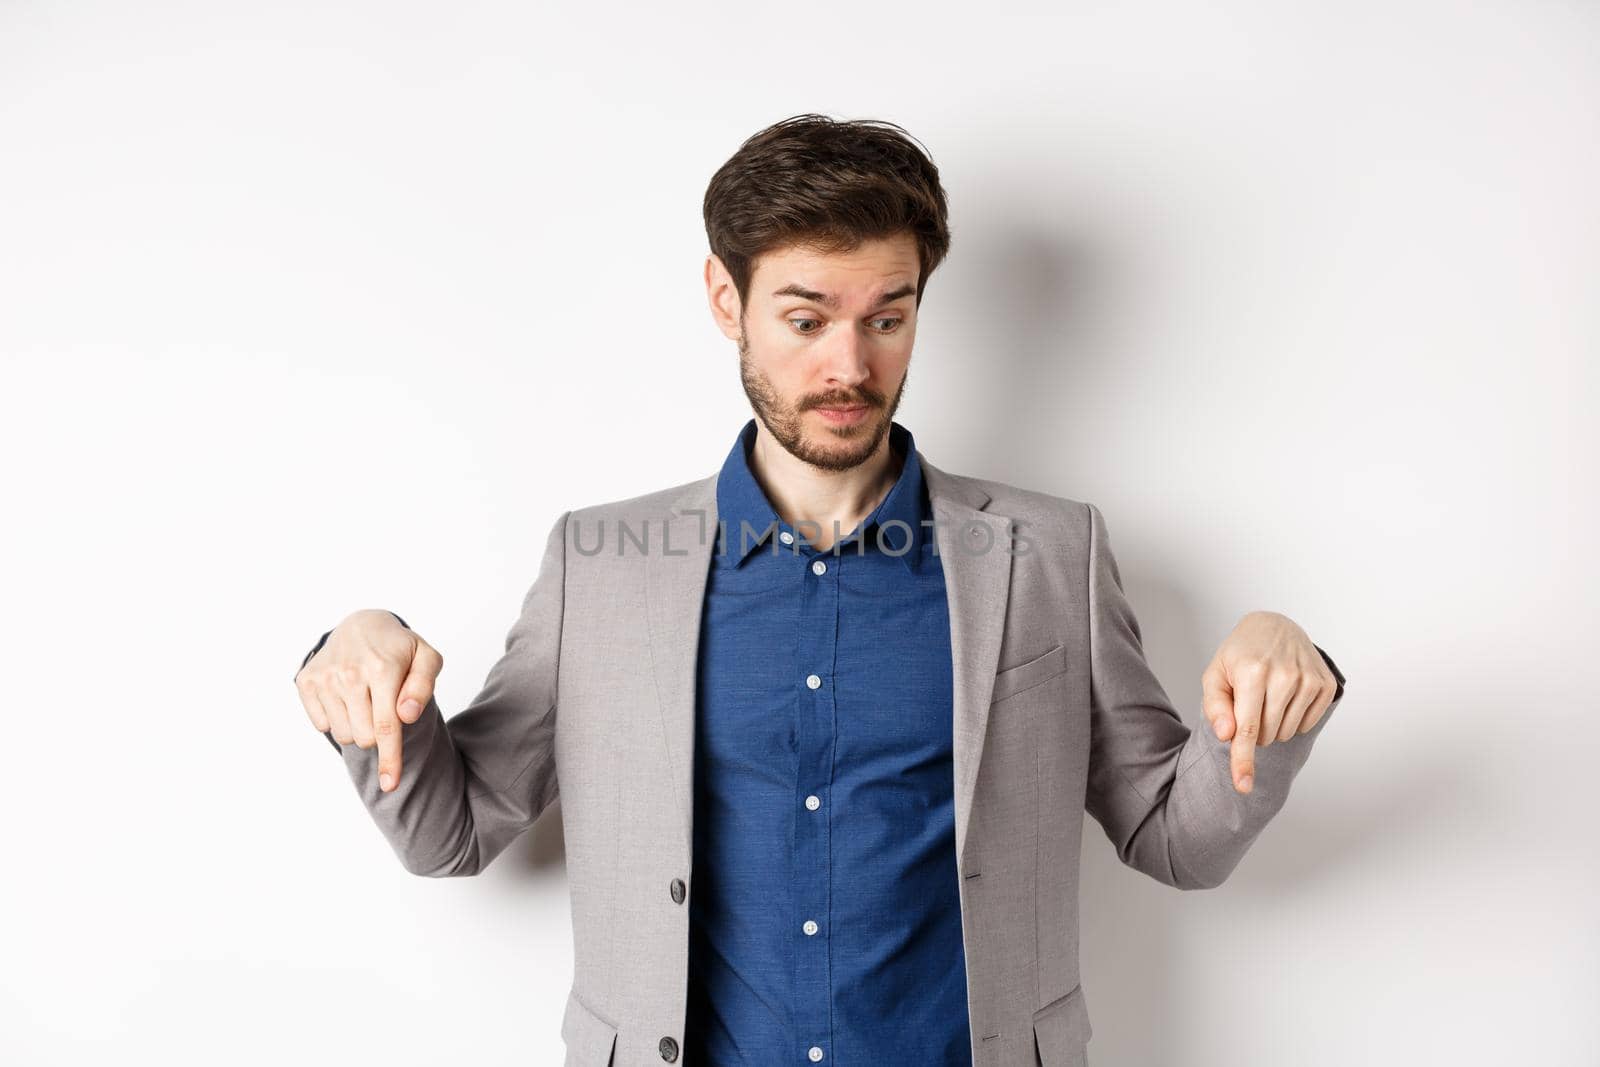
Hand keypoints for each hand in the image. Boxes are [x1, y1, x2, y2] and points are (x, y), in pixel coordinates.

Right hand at [294, 608, 442, 791]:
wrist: (362, 625)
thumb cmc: (399, 648)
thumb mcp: (426, 659)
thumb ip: (423, 686)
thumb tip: (406, 715)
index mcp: (382, 668)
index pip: (387, 726)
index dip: (390, 759)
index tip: (391, 785)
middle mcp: (349, 672)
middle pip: (365, 738)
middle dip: (379, 734)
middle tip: (384, 708)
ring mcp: (324, 677)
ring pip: (345, 735)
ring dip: (358, 727)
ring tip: (366, 699)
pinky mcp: (306, 681)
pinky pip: (323, 725)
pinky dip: (338, 718)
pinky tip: (346, 696)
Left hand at [1200, 611, 1339, 793]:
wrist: (1275, 627)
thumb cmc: (1240, 655)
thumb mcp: (1216, 674)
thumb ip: (1215, 705)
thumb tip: (1226, 735)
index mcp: (1252, 672)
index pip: (1247, 728)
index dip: (1243, 760)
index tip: (1242, 786)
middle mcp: (1283, 675)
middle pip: (1266, 735)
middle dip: (1253, 731)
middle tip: (1249, 704)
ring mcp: (1308, 679)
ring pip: (1286, 733)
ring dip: (1272, 727)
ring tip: (1267, 699)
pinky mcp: (1325, 684)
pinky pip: (1305, 724)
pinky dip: (1292, 720)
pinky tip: (1286, 697)